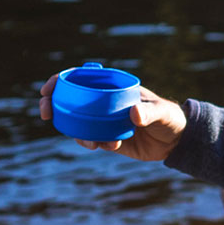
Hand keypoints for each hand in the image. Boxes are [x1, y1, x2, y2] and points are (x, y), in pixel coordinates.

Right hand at [39, 76, 186, 161]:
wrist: (177, 141)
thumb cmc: (170, 118)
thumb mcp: (162, 112)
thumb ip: (149, 113)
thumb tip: (133, 114)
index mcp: (112, 87)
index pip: (81, 79)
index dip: (60, 81)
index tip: (48, 90)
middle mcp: (104, 103)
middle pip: (70, 100)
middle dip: (54, 105)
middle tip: (46, 113)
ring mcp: (103, 121)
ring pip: (77, 123)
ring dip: (74, 131)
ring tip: (89, 142)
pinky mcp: (108, 139)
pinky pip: (91, 139)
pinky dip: (91, 143)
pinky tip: (103, 146)